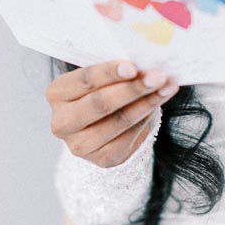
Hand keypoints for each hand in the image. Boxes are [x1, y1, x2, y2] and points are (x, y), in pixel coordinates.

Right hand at [45, 60, 178, 167]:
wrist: (102, 127)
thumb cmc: (102, 90)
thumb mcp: (100, 78)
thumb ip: (115, 72)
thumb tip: (146, 65)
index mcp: (57, 93)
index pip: (84, 80)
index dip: (109, 73)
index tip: (133, 66)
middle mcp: (62, 122)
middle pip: (100, 103)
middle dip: (132, 89)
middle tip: (157, 77)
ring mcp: (80, 144)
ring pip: (119, 121)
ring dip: (147, 103)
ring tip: (167, 87)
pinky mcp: (102, 159)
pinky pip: (129, 136)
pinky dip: (147, 117)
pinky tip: (159, 102)